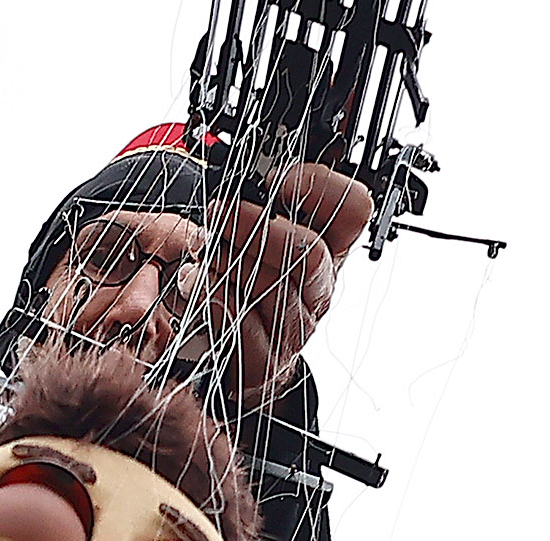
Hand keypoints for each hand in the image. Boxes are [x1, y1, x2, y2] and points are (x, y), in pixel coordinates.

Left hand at [194, 163, 369, 405]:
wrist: (240, 358)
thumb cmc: (249, 286)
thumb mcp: (263, 237)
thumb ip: (265, 205)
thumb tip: (246, 172)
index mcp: (330, 250)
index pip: (354, 209)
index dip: (319, 186)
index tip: (276, 178)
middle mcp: (320, 288)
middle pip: (311, 252)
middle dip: (257, 224)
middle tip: (221, 211)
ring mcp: (296, 327)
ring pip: (275, 287)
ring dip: (229, 260)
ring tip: (202, 247)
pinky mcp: (266, 359)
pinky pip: (240, 322)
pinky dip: (212, 296)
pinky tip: (195, 281)